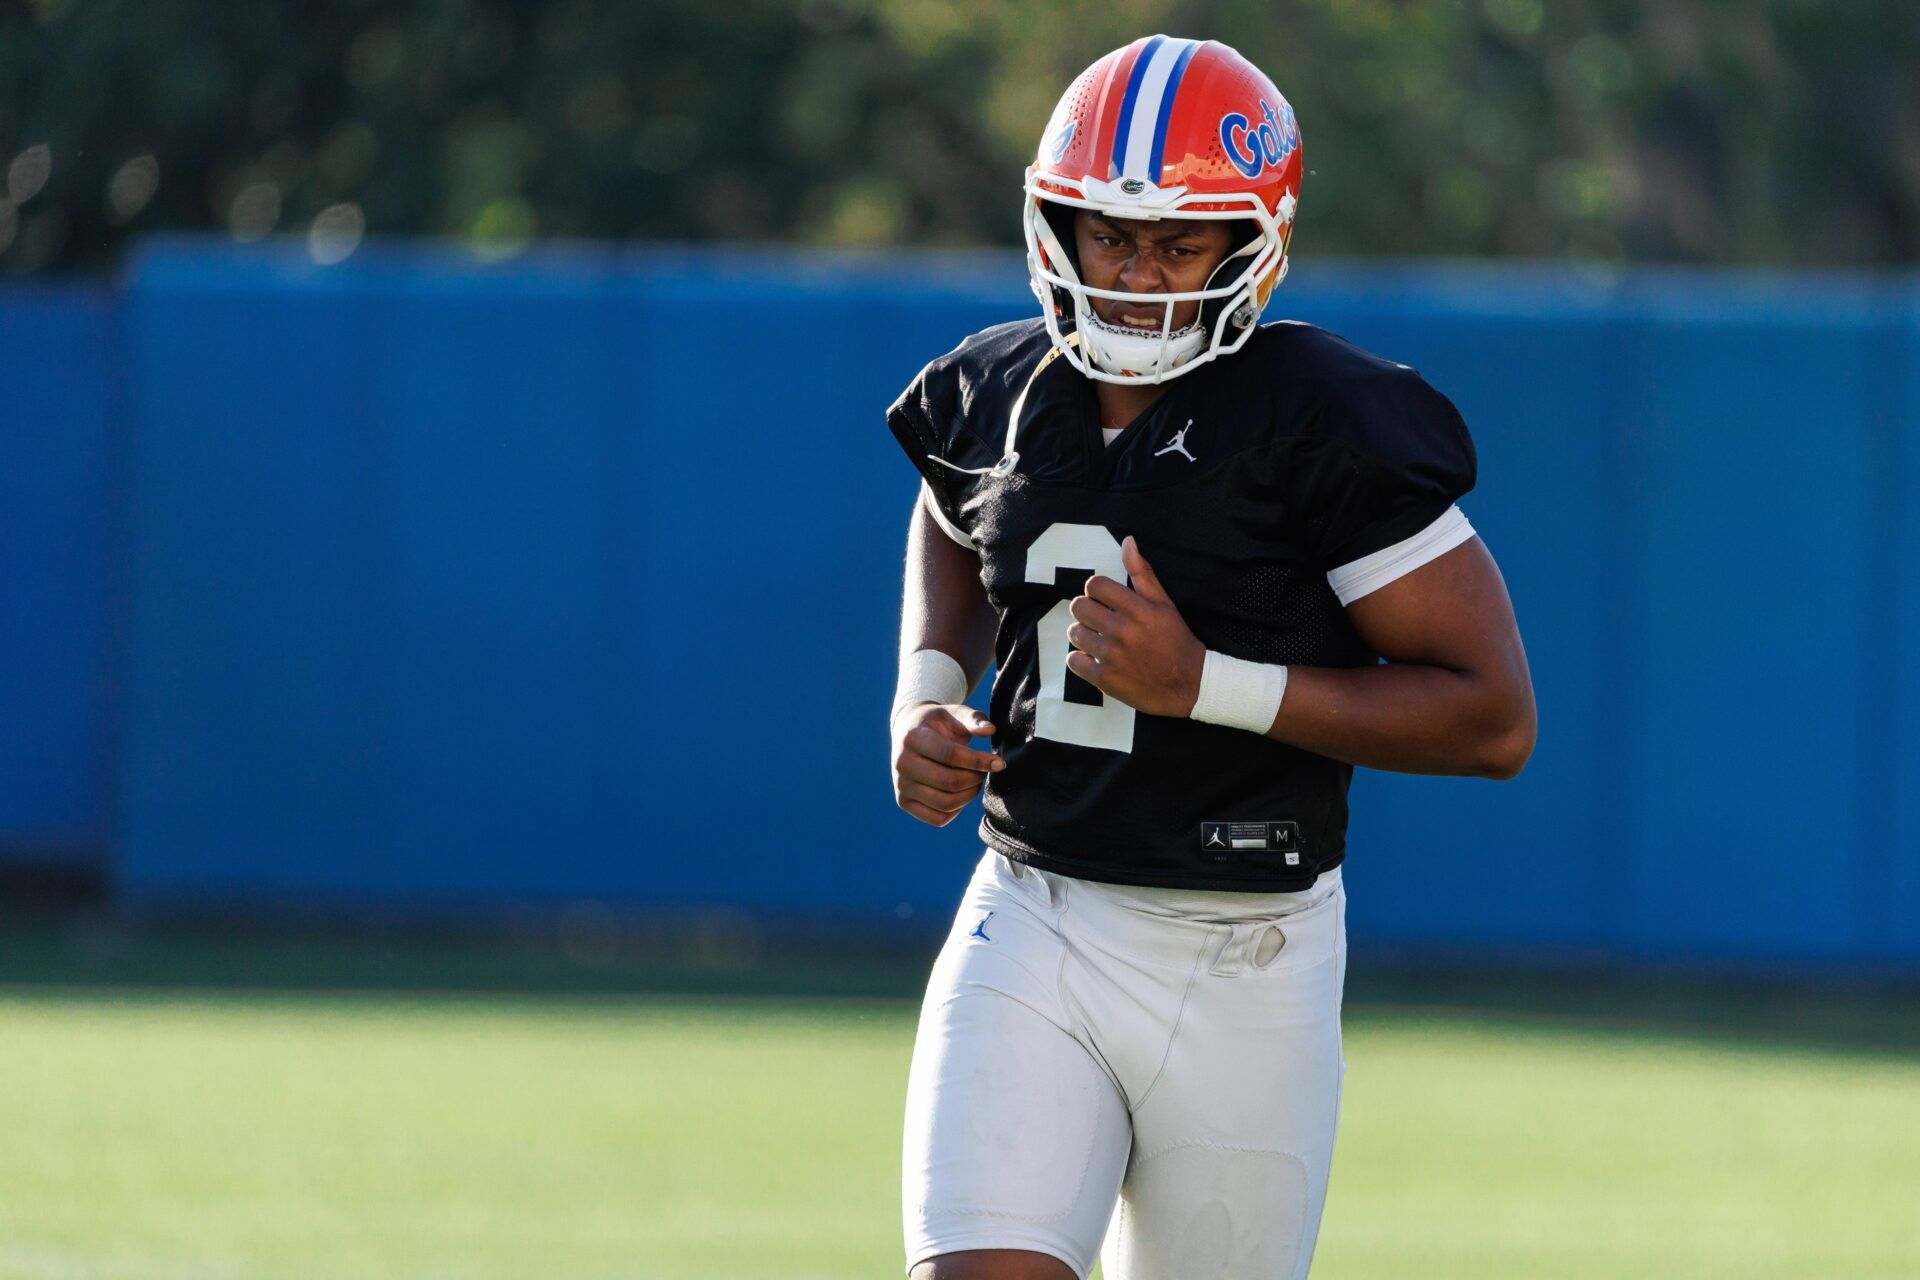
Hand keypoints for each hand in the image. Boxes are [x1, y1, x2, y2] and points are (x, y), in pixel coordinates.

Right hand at [891, 701, 1004, 826]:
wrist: (909, 732)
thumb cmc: (937, 723)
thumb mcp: (954, 713)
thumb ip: (973, 718)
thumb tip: (990, 730)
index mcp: (912, 738)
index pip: (950, 755)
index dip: (978, 761)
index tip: (999, 763)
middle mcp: (902, 764)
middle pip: (949, 782)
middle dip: (976, 778)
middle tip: (985, 771)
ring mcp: (901, 786)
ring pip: (946, 803)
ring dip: (970, 795)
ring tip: (976, 781)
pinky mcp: (904, 802)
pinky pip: (938, 818)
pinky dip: (957, 810)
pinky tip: (961, 793)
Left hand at [1065, 536, 1205, 718]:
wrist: (1189, 684)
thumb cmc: (1176, 640)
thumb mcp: (1164, 603)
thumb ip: (1142, 572)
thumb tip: (1128, 541)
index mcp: (1137, 608)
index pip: (1094, 585)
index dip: (1095, 591)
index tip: (1103, 600)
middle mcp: (1122, 630)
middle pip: (1079, 607)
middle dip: (1086, 611)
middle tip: (1099, 620)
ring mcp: (1112, 656)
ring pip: (1074, 633)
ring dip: (1083, 635)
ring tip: (1099, 640)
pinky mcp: (1105, 679)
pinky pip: (1073, 661)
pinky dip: (1080, 660)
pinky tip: (1095, 659)